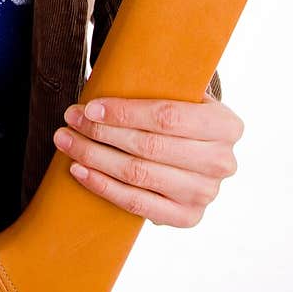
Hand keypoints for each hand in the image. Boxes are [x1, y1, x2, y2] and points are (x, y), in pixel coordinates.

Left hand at [53, 93, 242, 226]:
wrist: (198, 152)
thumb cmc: (179, 113)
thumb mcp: (183, 93)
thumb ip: (162, 83)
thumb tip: (110, 73)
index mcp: (226, 125)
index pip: (167, 117)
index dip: (125, 113)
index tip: (90, 107)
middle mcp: (221, 162)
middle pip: (149, 147)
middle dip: (101, 132)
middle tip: (69, 118)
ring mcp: (205, 194)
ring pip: (138, 174)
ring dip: (94, 157)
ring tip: (66, 141)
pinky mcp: (186, 217)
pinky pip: (137, 204)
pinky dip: (103, 186)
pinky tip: (79, 170)